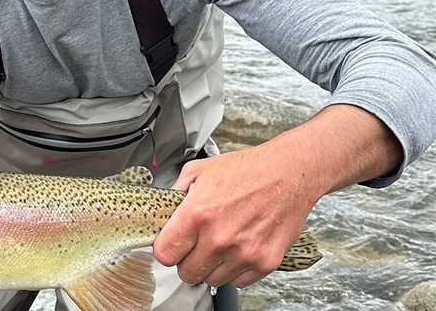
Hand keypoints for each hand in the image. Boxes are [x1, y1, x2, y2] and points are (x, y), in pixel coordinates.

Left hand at [152, 133, 319, 288]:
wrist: (288, 173)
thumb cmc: (247, 169)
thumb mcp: (199, 170)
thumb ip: (175, 194)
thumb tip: (162, 213)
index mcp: (197, 214)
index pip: (164, 254)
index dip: (166, 249)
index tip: (171, 245)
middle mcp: (219, 238)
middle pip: (186, 273)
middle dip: (187, 260)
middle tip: (196, 244)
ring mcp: (243, 253)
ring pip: (212, 280)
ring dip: (212, 265)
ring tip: (221, 242)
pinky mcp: (264, 262)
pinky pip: (238, 281)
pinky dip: (236, 269)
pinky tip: (239, 247)